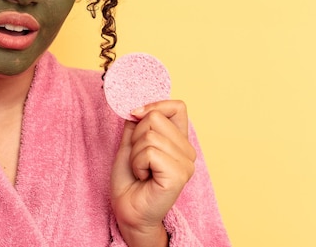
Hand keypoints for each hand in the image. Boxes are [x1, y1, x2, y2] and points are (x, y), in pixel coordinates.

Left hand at [111, 100, 195, 245]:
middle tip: (138, 159)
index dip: (154, 105)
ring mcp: (186, 163)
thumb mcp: (130, 144)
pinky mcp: (179, 175)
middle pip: (156, 117)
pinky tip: (144, 177)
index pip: (178, 106)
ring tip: (141, 170)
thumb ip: (137, 124)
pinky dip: (138, 164)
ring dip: (135, 153)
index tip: (136, 115)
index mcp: (179, 140)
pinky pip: (149, 152)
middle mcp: (188, 151)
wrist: (127, 209)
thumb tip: (137, 105)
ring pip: (150, 135)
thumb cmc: (130, 180)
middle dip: (136, 136)